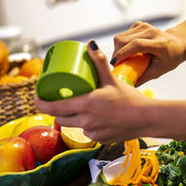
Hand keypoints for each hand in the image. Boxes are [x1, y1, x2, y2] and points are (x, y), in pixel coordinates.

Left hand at [35, 40, 152, 143]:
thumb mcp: (112, 80)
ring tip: (84, 109)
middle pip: (60, 119)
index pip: (52, 107)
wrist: (147, 119)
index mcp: (85, 105)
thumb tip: (90, 45)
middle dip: (57, 111)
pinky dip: (90, 126)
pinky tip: (98, 119)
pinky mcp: (101, 139)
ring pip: (75, 126)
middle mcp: (86, 121)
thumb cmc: (131, 100)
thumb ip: (99, 63)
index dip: (40, 103)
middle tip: (62, 101)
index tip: (37, 97)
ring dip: (74, 119)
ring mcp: (93, 132)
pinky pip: (89, 133)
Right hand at [112, 21, 185, 85]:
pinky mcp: (139, 25)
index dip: (123, 53)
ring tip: (121, 59)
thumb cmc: (169, 59)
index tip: (114, 64)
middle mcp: (151, 32)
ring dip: (117, 49)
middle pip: (125, 40)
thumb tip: (127, 86)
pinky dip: (121, 44)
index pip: (137, 45)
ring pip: (121, 37)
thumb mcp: (159, 71)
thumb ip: (143, 78)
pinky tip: (127, 51)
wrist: (177, 44)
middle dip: (116, 53)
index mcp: (159, 44)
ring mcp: (144, 26)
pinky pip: (123, 35)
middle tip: (116, 65)